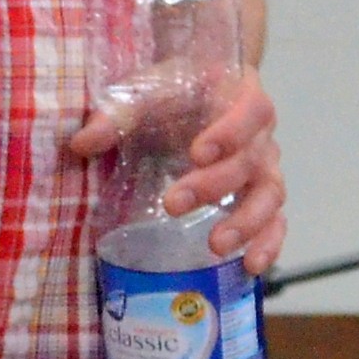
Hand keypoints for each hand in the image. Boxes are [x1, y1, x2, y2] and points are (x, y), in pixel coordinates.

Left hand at [62, 65, 287, 280]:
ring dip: (246, 222)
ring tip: (216, 245)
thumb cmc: (178, 92)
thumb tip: (81, 143)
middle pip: (251, 161)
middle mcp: (263, 136)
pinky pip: (276, 223)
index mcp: (244, 97)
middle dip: (214, 185)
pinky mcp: (263, 198)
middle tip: (173, 204)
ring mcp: (267, 170)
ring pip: (270, 196)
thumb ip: (119, 113)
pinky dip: (269, 244)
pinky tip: (250, 266)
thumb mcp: (149, 92)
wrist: (202, 94)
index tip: (196, 152)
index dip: (230, 133)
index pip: (251, 111)